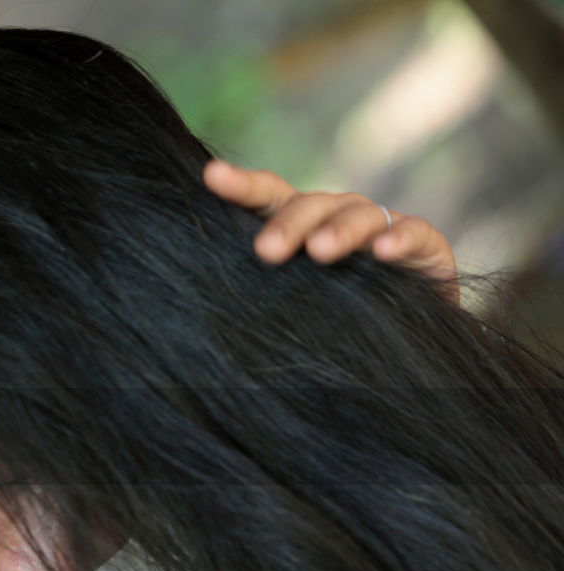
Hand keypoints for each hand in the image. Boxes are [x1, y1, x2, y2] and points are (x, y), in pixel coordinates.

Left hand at [203, 158, 459, 305]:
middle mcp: (337, 215)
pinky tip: (384, 252)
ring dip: (339, 231)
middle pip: (310, 205)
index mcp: (300, 223)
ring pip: (358, 214)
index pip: (268, 196)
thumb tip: (208, 293)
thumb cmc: (334, 310)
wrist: (403, 332)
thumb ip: (262, 284)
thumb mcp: (292, 294)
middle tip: (265, 250)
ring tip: (319, 251)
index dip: (242, 186)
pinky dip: (400, 239)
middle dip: (287, 224)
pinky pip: (414, 233)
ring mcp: (381, 226)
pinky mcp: (424, 245)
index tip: (211, 176)